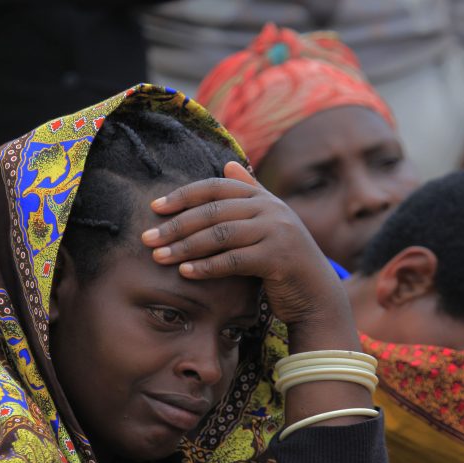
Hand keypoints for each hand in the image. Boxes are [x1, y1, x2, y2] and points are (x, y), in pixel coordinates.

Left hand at [142, 161, 358, 346]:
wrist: (316, 295)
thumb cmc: (283, 262)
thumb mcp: (268, 224)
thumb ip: (249, 195)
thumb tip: (227, 165)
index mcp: (264, 198)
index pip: (215, 188)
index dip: (183, 195)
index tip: (155, 208)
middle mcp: (272, 209)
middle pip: (213, 211)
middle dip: (176, 225)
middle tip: (147, 238)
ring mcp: (278, 232)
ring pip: (220, 234)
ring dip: (185, 246)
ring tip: (159, 257)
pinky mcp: (279, 258)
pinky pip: (234, 260)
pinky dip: (207, 266)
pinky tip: (186, 273)